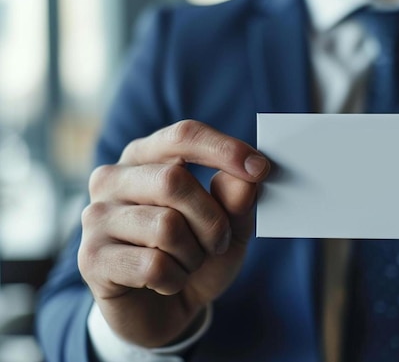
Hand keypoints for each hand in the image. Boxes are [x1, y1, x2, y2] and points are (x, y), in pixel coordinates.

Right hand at [78, 120, 269, 346]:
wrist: (165, 309)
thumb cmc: (195, 254)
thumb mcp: (228, 226)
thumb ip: (237, 199)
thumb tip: (248, 176)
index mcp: (147, 156)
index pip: (183, 136)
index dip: (223, 149)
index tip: (260, 168)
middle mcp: (114, 178)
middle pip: (174, 180)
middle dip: (211, 219)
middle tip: (218, 243)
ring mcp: (97, 216)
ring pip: (166, 226)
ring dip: (194, 254)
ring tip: (187, 263)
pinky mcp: (90, 257)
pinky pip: (152, 265)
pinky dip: (175, 279)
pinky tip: (167, 281)